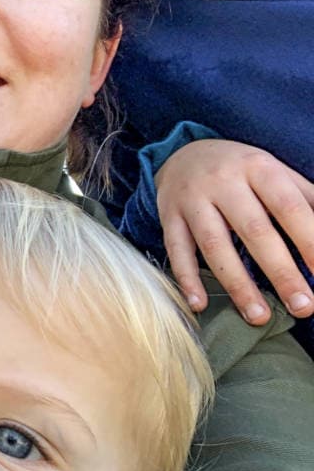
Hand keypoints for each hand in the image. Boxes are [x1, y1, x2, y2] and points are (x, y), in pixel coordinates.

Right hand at [156, 139, 313, 323]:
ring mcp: (192, 199)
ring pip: (214, 245)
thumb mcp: (276, 172)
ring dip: (237, 284)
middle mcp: (223, 181)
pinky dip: (186, 278)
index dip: (308, 241)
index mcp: (258, 168)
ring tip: (258, 317)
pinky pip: (176, 250)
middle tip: (303, 307)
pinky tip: (200, 304)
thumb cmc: (243, 172)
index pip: (288, 207)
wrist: (184, 153)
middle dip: (281, 272)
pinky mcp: (169, 216)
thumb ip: (307, 199)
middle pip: (254, 230)